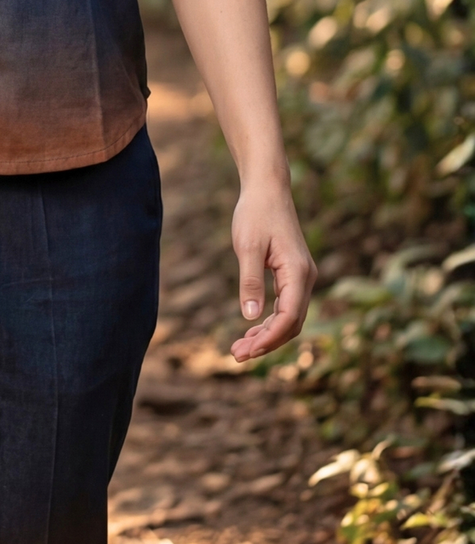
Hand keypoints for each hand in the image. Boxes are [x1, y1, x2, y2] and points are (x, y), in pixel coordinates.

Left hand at [230, 184, 315, 362]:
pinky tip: (252, 329)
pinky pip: (286, 306)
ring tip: (240, 347)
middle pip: (292, 323)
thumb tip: (251, 317)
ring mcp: (302, 276)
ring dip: (268, 335)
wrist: (267, 189)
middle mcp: (306, 277)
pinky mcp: (293, 273)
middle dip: (267, 342)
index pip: (289, 317)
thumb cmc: (255, 213)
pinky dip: (270, 321)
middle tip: (237, 354)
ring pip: (290, 317)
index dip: (269, 338)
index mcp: (297, 271)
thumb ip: (250, 281)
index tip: (247, 350)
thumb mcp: (247, 247)